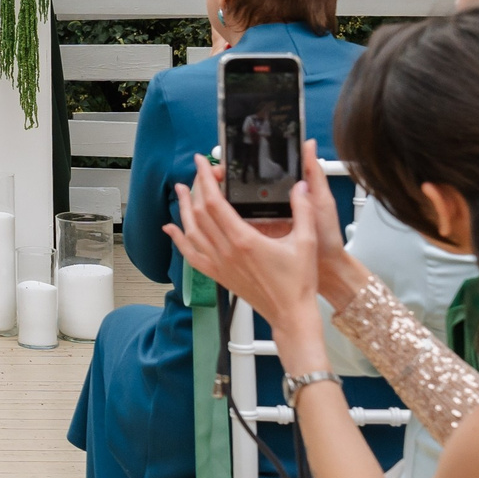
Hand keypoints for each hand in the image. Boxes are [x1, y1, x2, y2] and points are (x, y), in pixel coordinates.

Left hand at [165, 146, 329, 362]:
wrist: (290, 314)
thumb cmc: (298, 282)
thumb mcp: (306, 241)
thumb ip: (302, 210)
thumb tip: (300, 186)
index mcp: (244, 240)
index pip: (215, 202)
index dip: (205, 179)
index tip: (201, 163)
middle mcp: (226, 251)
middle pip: (200, 212)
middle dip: (197, 187)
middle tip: (200, 172)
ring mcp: (219, 264)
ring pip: (191, 231)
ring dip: (184, 208)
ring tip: (182, 190)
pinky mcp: (218, 275)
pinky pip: (191, 255)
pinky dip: (178, 240)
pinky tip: (172, 229)